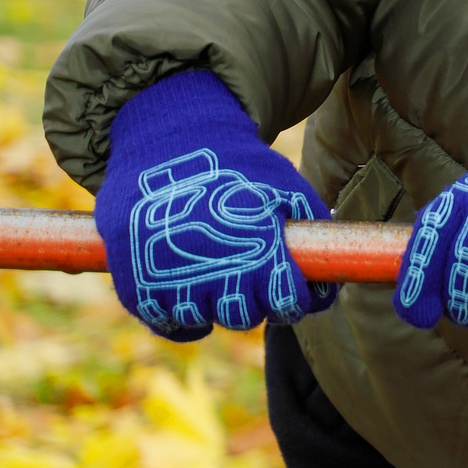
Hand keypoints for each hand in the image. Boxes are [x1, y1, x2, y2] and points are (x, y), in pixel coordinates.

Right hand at [94, 69, 335, 341]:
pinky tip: (190, 299)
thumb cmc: (236, 166)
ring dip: (214, 309)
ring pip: (202, 320)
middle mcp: (212, 269)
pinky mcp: (135, 284)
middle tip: (252, 283)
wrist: (168, 143)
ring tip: (218, 282)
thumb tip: (331, 274)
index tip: (291, 293)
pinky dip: (179, 319)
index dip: (294, 302)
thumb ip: (311, 228)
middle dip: (255, 304)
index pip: (286, 303)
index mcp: (256, 249)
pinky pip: (165, 323)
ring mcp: (169, 279)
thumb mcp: (285, 187)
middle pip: (244, 317)